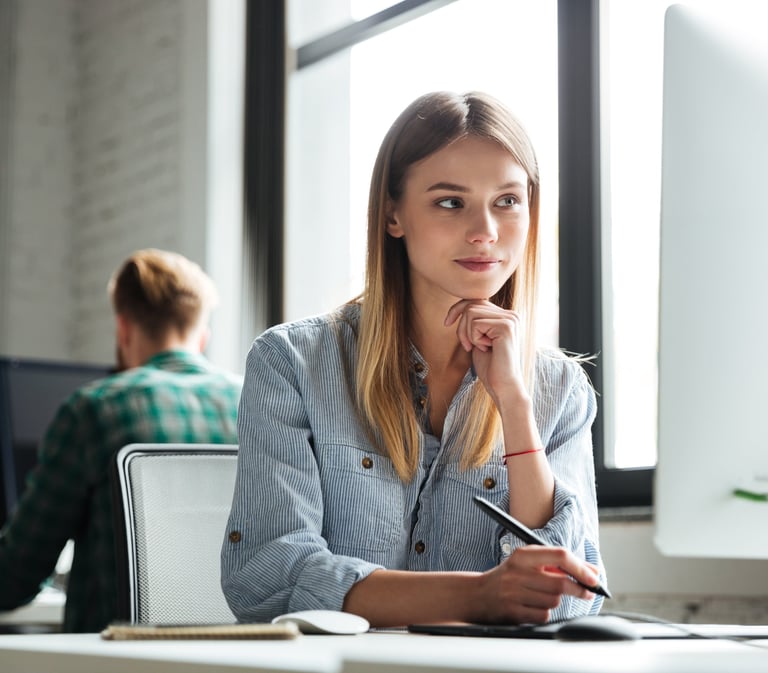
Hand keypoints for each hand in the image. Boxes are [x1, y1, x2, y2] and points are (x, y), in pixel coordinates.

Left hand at [444, 299, 524, 406]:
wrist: (503, 386)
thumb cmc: (490, 366)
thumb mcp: (478, 338)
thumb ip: (474, 322)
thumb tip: (462, 306)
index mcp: (506, 316)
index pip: (476, 300)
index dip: (457, 308)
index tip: (446, 323)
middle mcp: (511, 314)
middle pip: (471, 305)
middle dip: (462, 327)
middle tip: (468, 346)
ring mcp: (510, 319)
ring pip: (471, 312)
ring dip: (467, 333)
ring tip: (478, 347)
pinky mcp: (506, 326)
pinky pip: (475, 323)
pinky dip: (473, 338)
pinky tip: (486, 349)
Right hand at [470, 546, 599, 624]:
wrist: (478, 594)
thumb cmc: (509, 576)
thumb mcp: (528, 562)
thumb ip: (557, 564)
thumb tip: (592, 571)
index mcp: (523, 555)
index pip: (560, 556)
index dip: (581, 568)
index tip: (594, 578)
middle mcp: (518, 572)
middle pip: (560, 583)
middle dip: (578, 589)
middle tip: (586, 592)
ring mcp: (514, 592)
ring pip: (554, 601)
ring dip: (555, 601)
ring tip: (541, 596)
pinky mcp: (513, 612)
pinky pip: (543, 615)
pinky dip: (544, 612)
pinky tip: (532, 606)